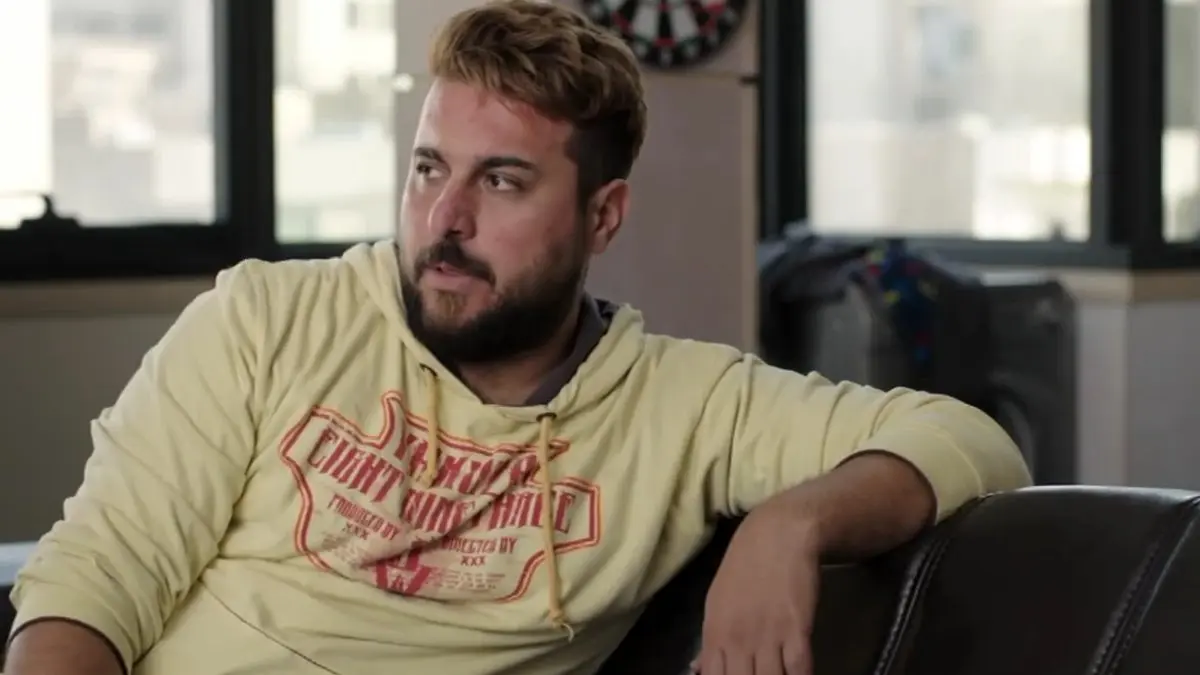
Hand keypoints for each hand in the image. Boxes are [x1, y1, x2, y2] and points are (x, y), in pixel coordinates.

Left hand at [693, 507, 819, 674]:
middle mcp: (739, 641)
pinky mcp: (798, 630)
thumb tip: (697, 672)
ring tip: (780, 674)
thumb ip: (710, 642)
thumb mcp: (716, 603)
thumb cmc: (744, 568)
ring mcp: (768, 636)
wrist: (777, 534)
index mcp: (715, 635)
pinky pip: (799, 669)